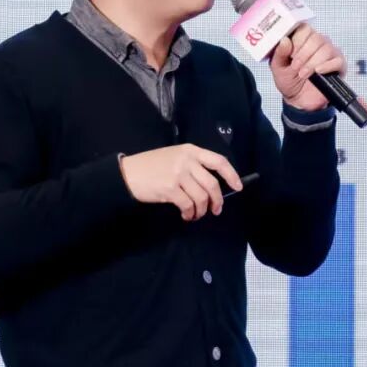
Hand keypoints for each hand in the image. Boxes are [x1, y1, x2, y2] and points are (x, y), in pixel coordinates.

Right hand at [118, 144, 242, 220]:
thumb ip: (192, 165)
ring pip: (201, 197)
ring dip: (201, 210)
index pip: (219, 161)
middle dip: (217, 200)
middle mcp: (187, 161)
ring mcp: (178, 174)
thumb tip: (212, 185)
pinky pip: (188, 205)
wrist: (128, 173)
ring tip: (196, 214)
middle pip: (212, 184)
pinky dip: (190, 214)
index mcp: (191, 150)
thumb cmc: (151, 166)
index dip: (232, 175)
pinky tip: (186, 215)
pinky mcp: (170, 189)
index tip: (238, 186)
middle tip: (216, 210)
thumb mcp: (174, 156)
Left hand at [269, 24, 345, 110]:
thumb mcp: (278, 68)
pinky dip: (327, 66)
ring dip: (312, 63)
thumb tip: (285, 40)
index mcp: (303, 39)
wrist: (299, 100)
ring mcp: (330, 53)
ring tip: (303, 74)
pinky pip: (337, 60)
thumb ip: (279, 54)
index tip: (291, 55)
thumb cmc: (289, 80)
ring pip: (326, 49)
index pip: (305, 28)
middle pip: (316, 38)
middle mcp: (318, 43)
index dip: (298, 40)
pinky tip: (318, 72)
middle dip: (304, 54)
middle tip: (295, 67)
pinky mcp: (339, 65)